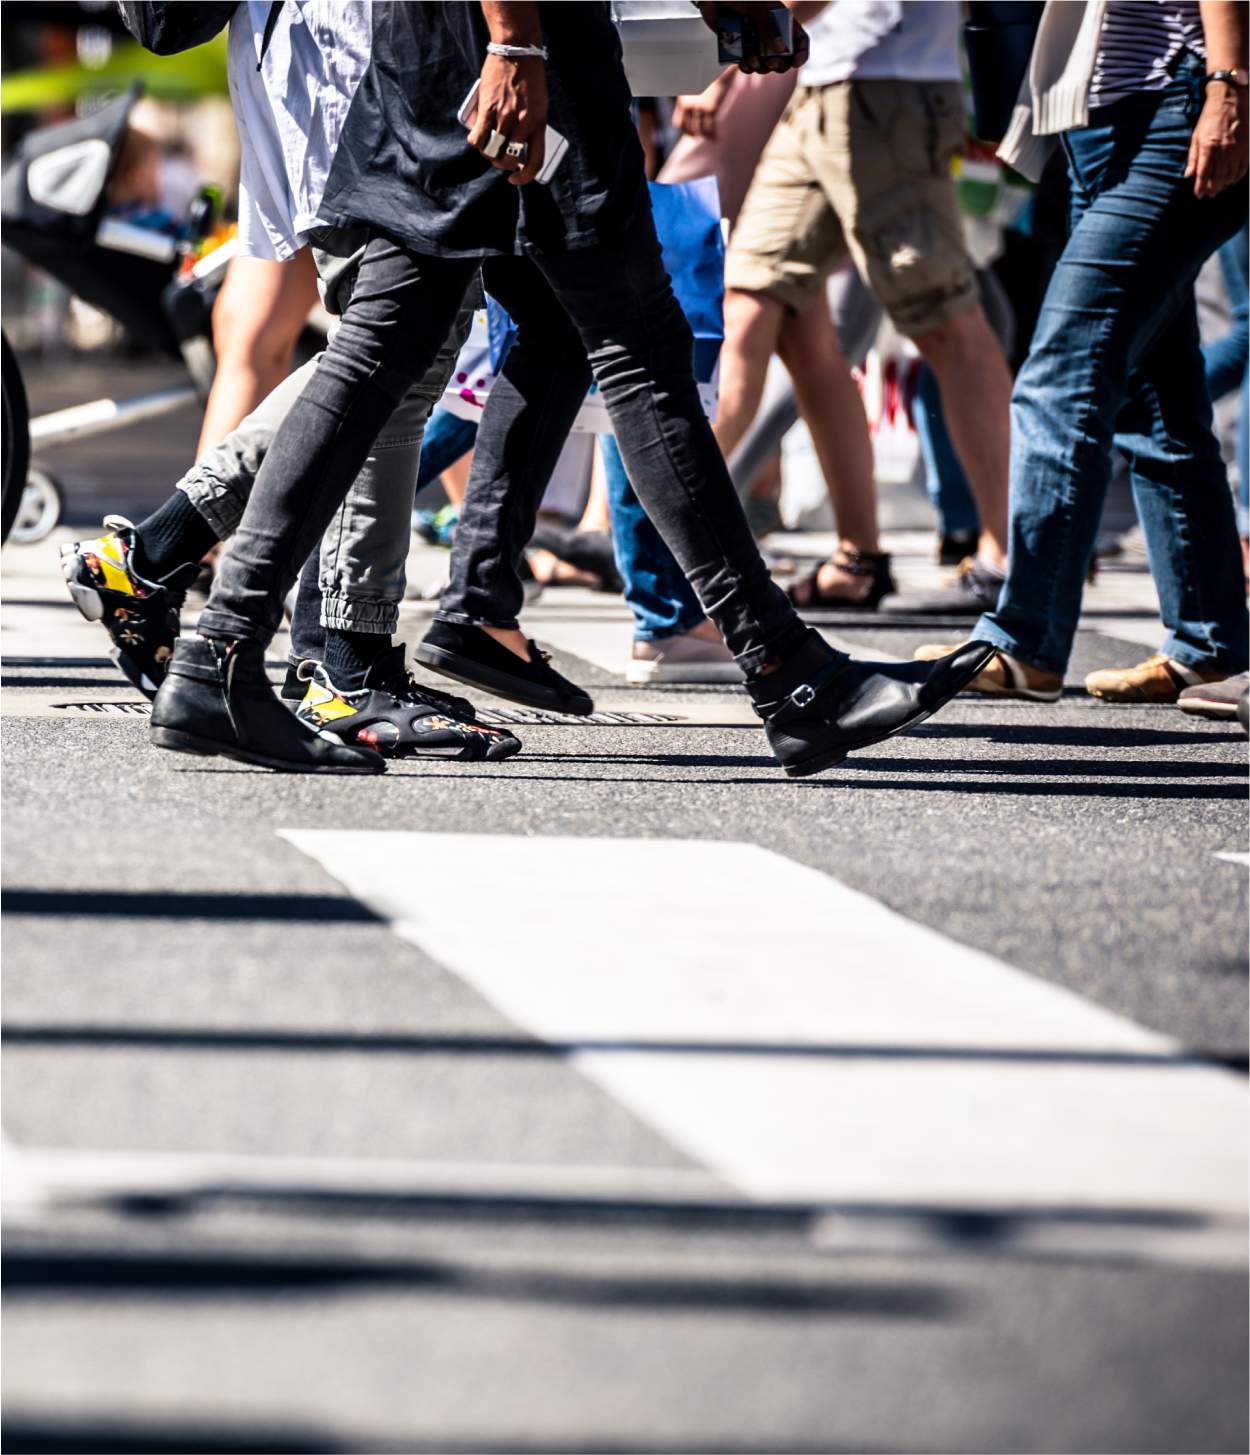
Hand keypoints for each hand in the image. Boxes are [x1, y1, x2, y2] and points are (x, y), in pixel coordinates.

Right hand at [468, 53, 546, 185]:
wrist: (517, 50)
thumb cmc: (529, 78)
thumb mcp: (540, 105)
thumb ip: (532, 126)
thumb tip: (521, 147)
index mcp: (539, 124)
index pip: (535, 162)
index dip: (524, 177)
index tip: (515, 178)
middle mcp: (523, 123)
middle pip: (509, 160)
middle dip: (502, 164)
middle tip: (499, 158)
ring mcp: (505, 117)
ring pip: (491, 151)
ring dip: (488, 154)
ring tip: (488, 146)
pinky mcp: (488, 109)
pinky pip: (478, 137)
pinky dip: (476, 142)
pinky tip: (476, 139)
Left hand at [674, 71, 733, 137]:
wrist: (718, 71)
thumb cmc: (706, 79)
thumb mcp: (691, 88)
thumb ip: (688, 100)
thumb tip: (688, 109)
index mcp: (682, 101)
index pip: (679, 123)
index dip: (684, 130)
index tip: (689, 133)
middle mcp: (690, 106)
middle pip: (688, 129)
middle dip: (694, 135)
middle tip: (698, 137)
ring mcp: (700, 108)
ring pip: (700, 131)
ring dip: (705, 136)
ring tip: (710, 138)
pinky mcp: (711, 109)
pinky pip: (711, 128)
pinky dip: (713, 135)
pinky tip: (717, 138)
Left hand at [695, 2, 808, 74]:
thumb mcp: (757, 8)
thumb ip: (768, 27)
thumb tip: (781, 49)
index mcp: (780, 20)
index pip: (799, 39)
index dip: (801, 52)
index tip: (796, 63)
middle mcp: (770, 33)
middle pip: (783, 58)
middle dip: (779, 65)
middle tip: (771, 62)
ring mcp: (756, 41)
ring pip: (765, 64)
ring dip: (761, 67)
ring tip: (751, 60)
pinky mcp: (741, 48)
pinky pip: (748, 64)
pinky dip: (747, 67)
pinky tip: (743, 63)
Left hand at [1185, 85, 1247, 196]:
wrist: (1230, 99)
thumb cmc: (1210, 118)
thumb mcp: (1196, 136)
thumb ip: (1193, 157)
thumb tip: (1188, 176)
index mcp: (1208, 147)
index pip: (1203, 174)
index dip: (1200, 187)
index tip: (1199, 195)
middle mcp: (1223, 150)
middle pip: (1218, 178)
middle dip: (1212, 189)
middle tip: (1208, 194)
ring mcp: (1237, 149)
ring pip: (1231, 175)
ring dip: (1224, 185)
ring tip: (1218, 188)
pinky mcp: (1246, 147)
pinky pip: (1242, 168)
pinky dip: (1236, 177)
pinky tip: (1231, 179)